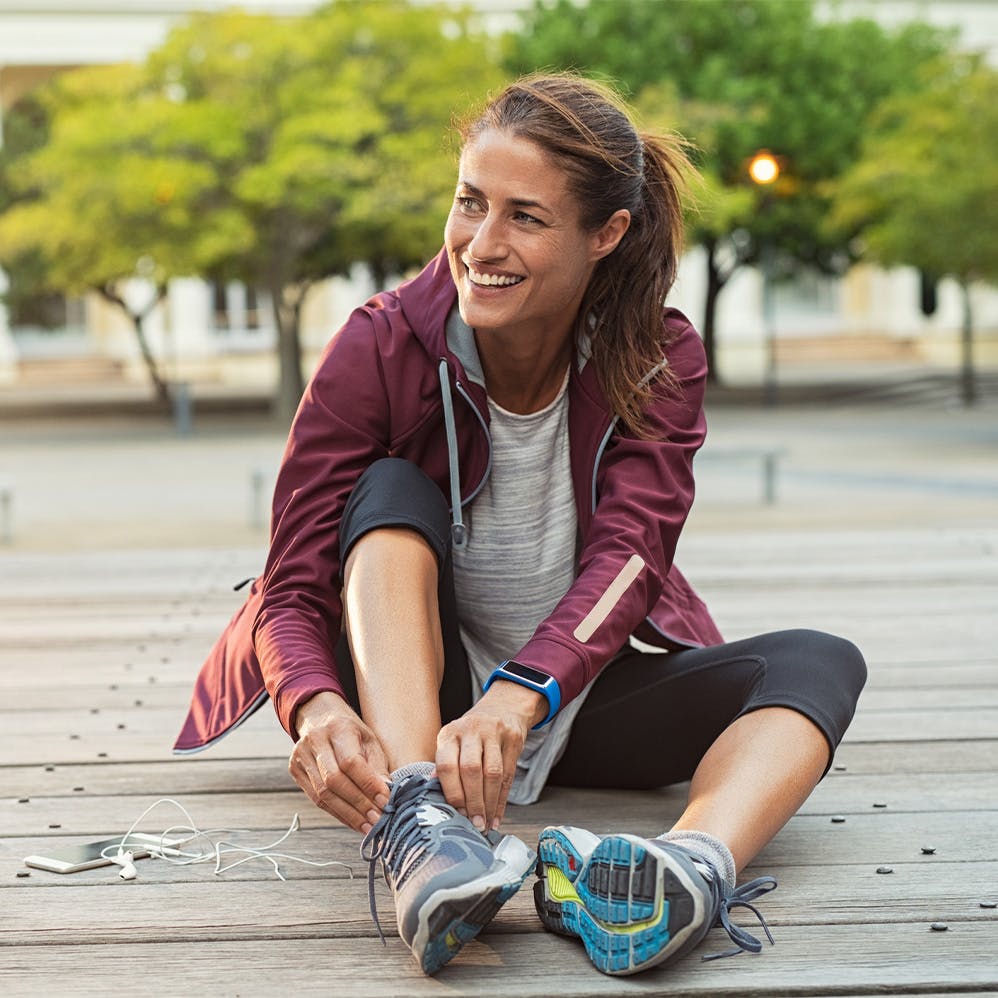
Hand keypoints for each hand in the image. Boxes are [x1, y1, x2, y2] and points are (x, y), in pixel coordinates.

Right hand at [289, 691, 390, 833]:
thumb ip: (377, 766)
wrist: (319, 716)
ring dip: (348, 814)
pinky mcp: (295, 770)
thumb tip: (387, 794)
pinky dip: (336, 813)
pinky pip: (316, 798)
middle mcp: (315, 741)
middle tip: (378, 820)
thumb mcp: (369, 739)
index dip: (368, 784)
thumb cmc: (351, 730)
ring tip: (368, 826)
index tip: (385, 801)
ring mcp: (301, 756)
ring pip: (323, 794)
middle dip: (358, 804)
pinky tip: (352, 821)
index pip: (351, 761)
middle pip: (334, 781)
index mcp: (337, 728)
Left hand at [435, 681, 545, 831]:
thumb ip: (444, 767)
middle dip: (473, 802)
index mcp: (449, 733)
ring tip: (485, 824)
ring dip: (489, 804)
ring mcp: (494, 732)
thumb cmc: (472, 735)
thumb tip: (432, 795)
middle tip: (474, 824)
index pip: (447, 765)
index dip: (452, 793)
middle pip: (471, 770)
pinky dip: (501, 800)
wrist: (502, 708)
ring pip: (492, 774)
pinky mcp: (513, 738)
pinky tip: (496, 816)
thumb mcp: (453, 743)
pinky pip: (508, 775)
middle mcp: (470, 729)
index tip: (456, 814)